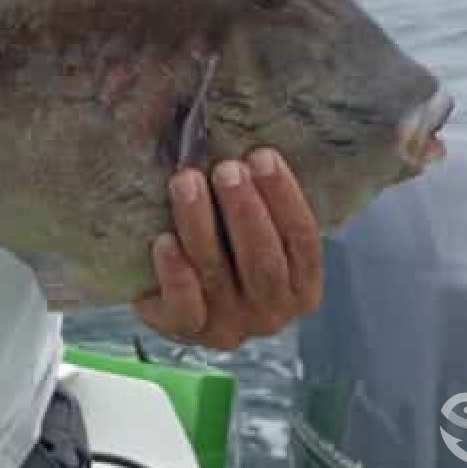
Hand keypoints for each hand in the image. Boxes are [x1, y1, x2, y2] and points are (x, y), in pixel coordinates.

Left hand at [134, 148, 322, 350]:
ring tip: (186, 182)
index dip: (284, 197)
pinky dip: (176, 274)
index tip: (263, 156)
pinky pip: (184, 307)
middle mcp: (271, 311)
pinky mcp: (188, 332)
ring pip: (217, 274)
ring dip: (201, 224)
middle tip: (226, 169)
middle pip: (263, 261)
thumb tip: (249, 135)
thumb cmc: (225, 247)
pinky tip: (164, 241)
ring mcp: (230, 325)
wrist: (177, 297)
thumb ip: (259, 196)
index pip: (302, 240)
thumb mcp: (251, 226)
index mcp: (301, 285)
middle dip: (245, 211)